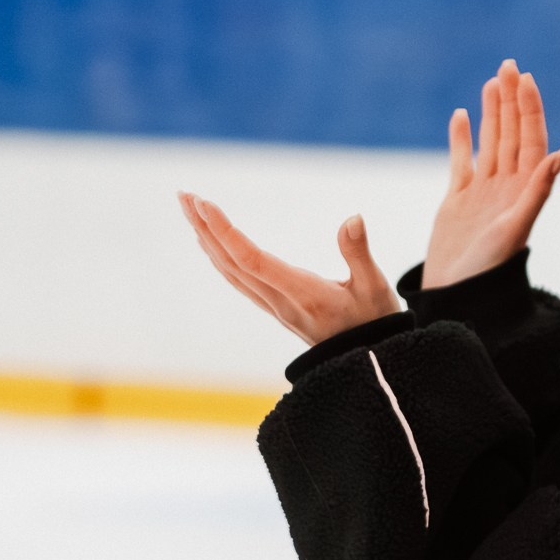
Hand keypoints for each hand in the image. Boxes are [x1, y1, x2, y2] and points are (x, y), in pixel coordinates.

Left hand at [179, 193, 399, 346]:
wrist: (369, 364)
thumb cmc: (375, 325)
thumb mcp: (375, 288)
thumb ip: (359, 253)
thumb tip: (353, 217)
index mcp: (302, 294)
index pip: (252, 260)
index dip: (225, 232)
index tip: (205, 203)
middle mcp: (280, 302)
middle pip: (231, 262)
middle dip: (205, 227)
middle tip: (184, 195)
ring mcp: (275, 307)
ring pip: (231, 271)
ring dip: (207, 239)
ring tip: (190, 209)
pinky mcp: (276, 307)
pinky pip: (238, 280)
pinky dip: (219, 256)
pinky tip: (210, 242)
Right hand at [423, 59, 559, 288]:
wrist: (459, 294)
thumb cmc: (490, 268)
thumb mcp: (516, 228)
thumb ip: (538, 191)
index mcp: (525, 189)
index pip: (531, 139)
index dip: (529, 109)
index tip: (525, 79)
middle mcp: (506, 186)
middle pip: (511, 134)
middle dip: (511, 100)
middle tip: (509, 66)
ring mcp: (482, 191)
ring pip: (489, 142)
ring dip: (491, 113)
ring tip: (492, 82)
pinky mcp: (457, 200)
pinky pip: (461, 161)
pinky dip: (460, 138)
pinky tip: (459, 115)